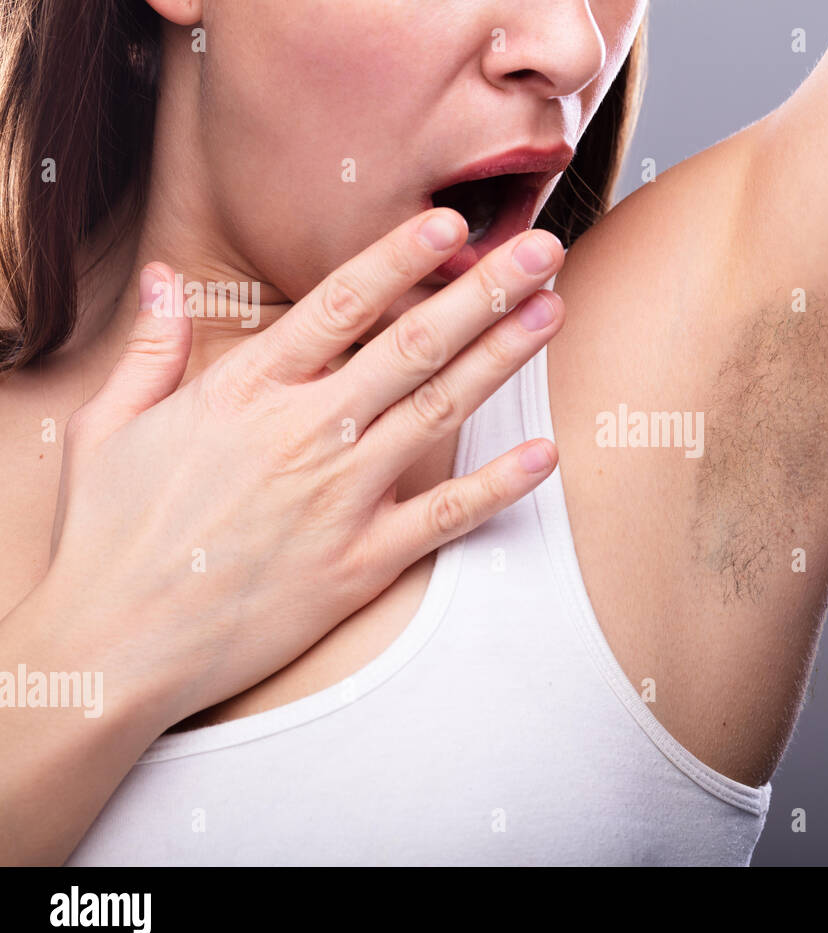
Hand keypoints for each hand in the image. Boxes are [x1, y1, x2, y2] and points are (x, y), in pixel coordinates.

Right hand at [41, 209, 564, 727]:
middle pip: (413, 345)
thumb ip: (151, 348)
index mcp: (246, 391)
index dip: (403, 257)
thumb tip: (164, 279)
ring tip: (551, 313)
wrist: (110, 645)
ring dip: (501, 358)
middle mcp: (305, 433)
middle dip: (484, 291)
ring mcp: (340, 498)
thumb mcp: (107, 425)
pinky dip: (498, 486)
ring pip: (439, 412)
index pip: (342, 304)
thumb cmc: (106, 536)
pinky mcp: (359, 563)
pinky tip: (544, 454)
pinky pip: (444, 516)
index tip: (453, 222)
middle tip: (542, 250)